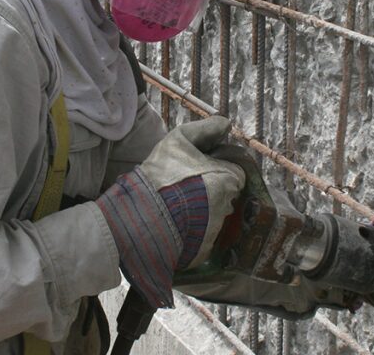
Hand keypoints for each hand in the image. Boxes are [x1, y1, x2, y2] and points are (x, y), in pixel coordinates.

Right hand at [95, 116, 244, 308]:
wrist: (140, 215)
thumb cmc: (161, 173)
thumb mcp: (179, 139)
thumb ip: (206, 129)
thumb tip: (227, 123)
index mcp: (229, 178)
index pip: (233, 173)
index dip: (215, 169)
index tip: (197, 170)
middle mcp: (229, 205)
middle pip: (225, 195)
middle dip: (210, 191)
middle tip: (184, 188)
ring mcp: (217, 230)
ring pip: (214, 216)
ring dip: (201, 212)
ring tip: (176, 207)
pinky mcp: (204, 250)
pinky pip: (203, 238)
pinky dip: (193, 232)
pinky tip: (174, 224)